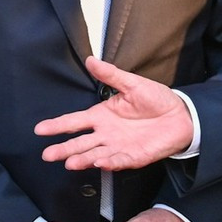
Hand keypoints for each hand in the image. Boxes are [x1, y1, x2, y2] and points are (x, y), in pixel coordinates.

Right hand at [36, 58, 193, 170]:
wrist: (181, 115)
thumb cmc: (156, 99)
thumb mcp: (132, 83)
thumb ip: (110, 75)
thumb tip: (90, 59)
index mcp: (102, 116)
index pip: (74, 122)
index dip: (57, 126)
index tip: (40, 129)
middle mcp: (106, 134)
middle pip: (80, 143)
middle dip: (63, 149)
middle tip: (47, 155)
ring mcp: (118, 147)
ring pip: (94, 154)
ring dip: (82, 159)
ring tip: (69, 162)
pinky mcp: (133, 157)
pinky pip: (118, 161)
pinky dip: (108, 162)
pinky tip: (98, 162)